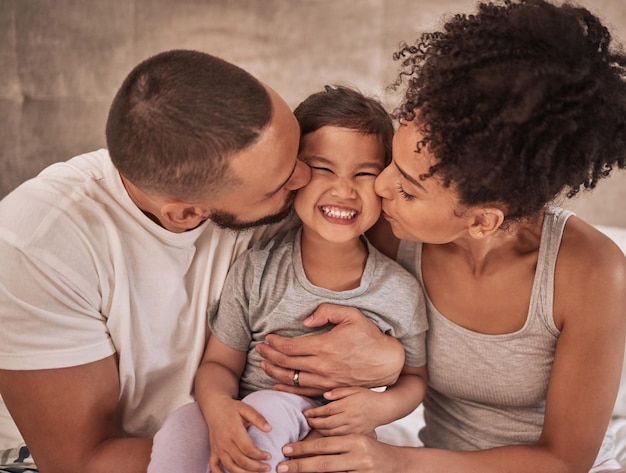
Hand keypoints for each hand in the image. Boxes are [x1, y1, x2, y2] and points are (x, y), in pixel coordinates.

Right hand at [207, 399, 272, 472]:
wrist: (214, 406)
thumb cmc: (232, 408)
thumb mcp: (246, 408)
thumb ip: (258, 418)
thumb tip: (269, 429)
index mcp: (233, 431)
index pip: (247, 449)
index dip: (259, 455)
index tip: (269, 456)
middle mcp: (224, 441)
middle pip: (240, 460)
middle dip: (255, 467)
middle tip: (267, 468)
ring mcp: (218, 448)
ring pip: (230, 467)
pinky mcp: (213, 451)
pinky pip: (214, 467)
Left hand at [256, 303, 403, 393]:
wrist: (387, 362)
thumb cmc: (369, 336)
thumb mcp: (351, 315)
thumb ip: (326, 312)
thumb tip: (305, 322)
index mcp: (325, 346)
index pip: (290, 347)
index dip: (275, 343)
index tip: (267, 338)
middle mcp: (322, 366)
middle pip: (286, 363)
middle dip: (269, 356)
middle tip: (259, 349)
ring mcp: (325, 381)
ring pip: (291, 379)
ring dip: (274, 372)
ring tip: (263, 365)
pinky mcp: (329, 390)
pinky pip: (303, 392)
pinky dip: (287, 389)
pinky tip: (277, 385)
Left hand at [277, 434, 400, 472]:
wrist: (398, 464)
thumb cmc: (371, 449)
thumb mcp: (356, 438)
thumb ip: (336, 440)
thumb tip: (308, 443)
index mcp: (355, 440)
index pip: (324, 444)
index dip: (303, 448)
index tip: (285, 450)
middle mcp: (358, 456)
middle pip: (323, 463)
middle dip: (300, 466)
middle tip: (281, 467)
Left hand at [304, 387, 384, 435]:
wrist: (383, 408)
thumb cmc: (367, 397)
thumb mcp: (354, 389)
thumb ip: (339, 392)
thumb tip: (325, 396)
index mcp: (348, 405)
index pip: (327, 410)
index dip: (314, 412)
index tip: (306, 413)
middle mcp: (350, 417)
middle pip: (327, 423)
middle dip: (314, 423)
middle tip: (307, 421)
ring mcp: (354, 428)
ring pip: (332, 434)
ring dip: (320, 431)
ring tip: (313, 426)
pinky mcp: (357, 435)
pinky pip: (340, 439)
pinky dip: (330, 438)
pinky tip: (325, 435)